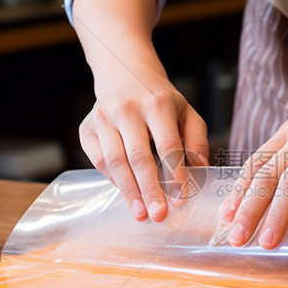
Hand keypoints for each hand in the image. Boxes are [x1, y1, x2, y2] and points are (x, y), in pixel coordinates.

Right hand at [72, 0, 208, 220]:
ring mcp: (103, 118)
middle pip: (139, 156)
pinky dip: (113, 180)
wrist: (123, 73)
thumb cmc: (160, 99)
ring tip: (140, 213)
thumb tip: (201, 169)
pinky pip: (99, 161)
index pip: (167, 144)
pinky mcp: (86, 128)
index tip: (181, 198)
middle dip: (149, 189)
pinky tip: (127, 195)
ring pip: (115, 161)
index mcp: (157, 104)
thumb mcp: (186, 111)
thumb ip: (197, 139)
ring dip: (128, 191)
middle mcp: (127, 109)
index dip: (174, 174)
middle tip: (159, 215)